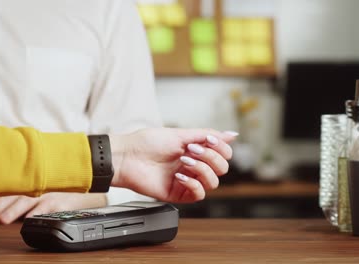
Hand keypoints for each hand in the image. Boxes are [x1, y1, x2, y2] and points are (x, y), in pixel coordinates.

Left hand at [0, 193, 106, 223]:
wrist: (86, 187)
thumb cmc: (59, 187)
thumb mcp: (39, 183)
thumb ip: (20, 187)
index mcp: (28, 178)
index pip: (3, 186)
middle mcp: (37, 183)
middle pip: (11, 194)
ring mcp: (49, 192)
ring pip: (27, 200)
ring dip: (13, 209)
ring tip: (2, 219)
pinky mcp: (61, 201)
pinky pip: (47, 207)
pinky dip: (36, 213)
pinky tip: (27, 220)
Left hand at [110, 128, 236, 202]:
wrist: (127, 157)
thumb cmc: (147, 143)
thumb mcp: (180, 134)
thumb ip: (207, 135)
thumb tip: (232, 134)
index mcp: (195, 151)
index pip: (223, 154)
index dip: (221, 148)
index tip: (207, 140)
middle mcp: (194, 166)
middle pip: (222, 169)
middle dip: (210, 158)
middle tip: (191, 150)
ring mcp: (187, 180)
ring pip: (213, 182)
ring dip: (201, 169)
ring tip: (183, 162)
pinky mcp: (178, 194)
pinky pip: (198, 194)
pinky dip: (193, 183)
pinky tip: (179, 175)